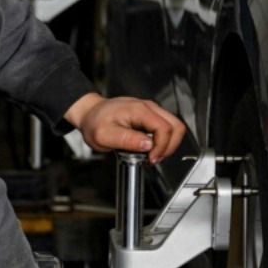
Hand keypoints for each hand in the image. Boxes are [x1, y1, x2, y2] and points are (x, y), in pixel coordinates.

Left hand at [65, 93, 186, 165]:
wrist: (90, 114)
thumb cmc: (95, 122)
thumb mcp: (104, 136)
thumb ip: (127, 140)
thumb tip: (148, 145)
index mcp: (139, 110)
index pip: (165, 128)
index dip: (162, 147)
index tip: (151, 159)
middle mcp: (149, 108)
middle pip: (177, 127)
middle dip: (169, 147)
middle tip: (154, 159)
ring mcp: (151, 111)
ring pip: (175, 128)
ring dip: (167, 145)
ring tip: (152, 155)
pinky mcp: (150, 117)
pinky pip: (166, 129)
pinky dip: (162, 142)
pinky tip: (149, 149)